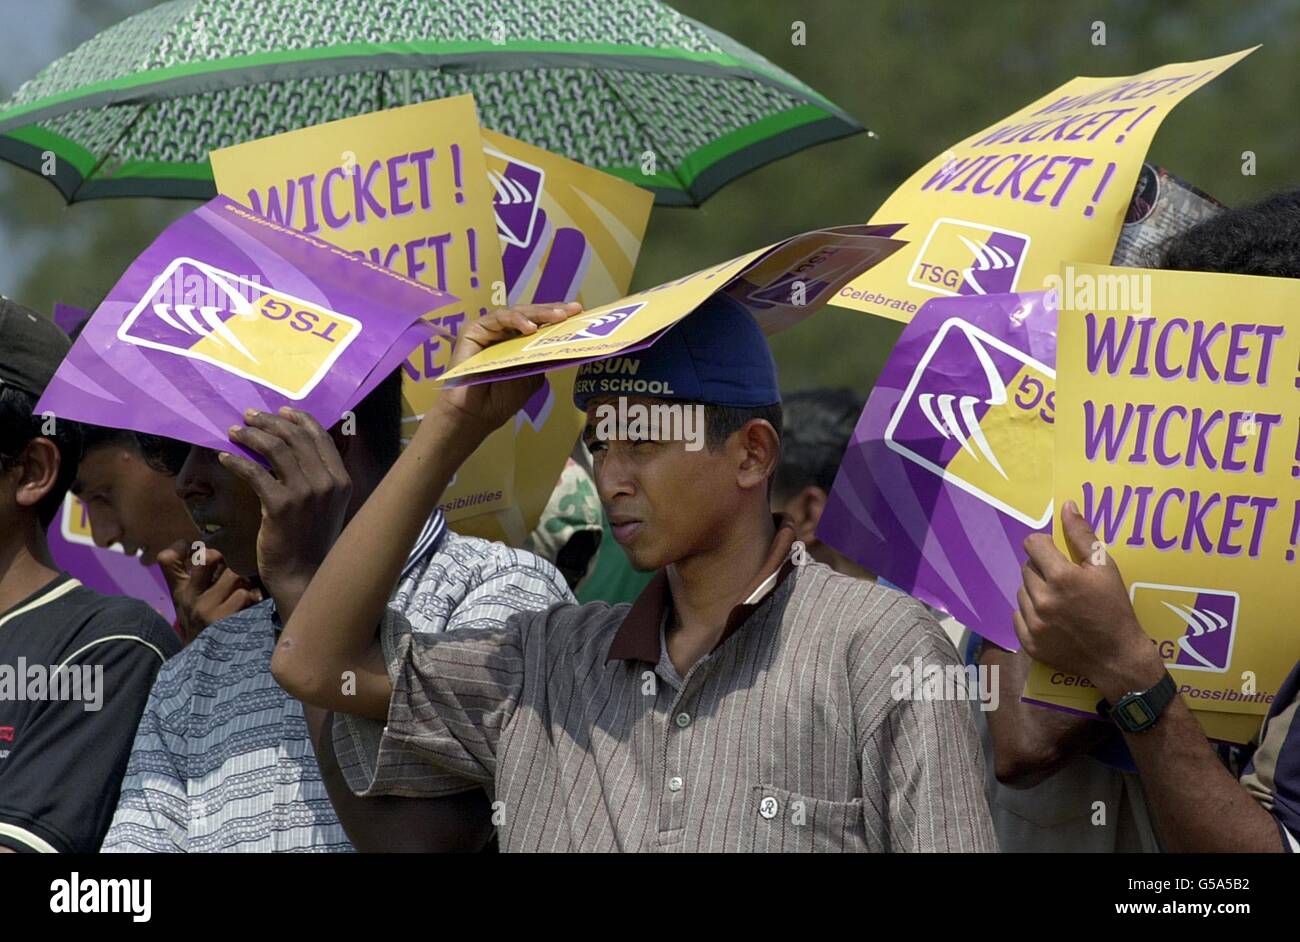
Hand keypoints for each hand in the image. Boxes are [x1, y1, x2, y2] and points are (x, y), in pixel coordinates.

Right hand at [158, 540, 261, 644]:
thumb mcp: (192, 599)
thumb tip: (209, 548)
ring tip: (245, 589)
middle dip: (224, 558)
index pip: (166, 558)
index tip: (193, 546)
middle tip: (228, 567)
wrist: (204, 658)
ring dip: (244, 580)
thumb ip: (196, 575)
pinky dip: (252, 597)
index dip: (181, 546)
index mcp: (179, 589)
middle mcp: (188, 597)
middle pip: (207, 558)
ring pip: (234, 575)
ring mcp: (204, 609)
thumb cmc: (203, 621)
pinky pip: (244, 595)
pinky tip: (251, 604)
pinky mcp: (221, 620)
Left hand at [219, 407, 351, 618]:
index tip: (279, 411)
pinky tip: (225, 457)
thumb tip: (293, 449)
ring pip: (276, 449)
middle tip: (248, 416)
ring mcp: (306, 493)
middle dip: (269, 421)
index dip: (298, 419)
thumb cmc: (310, 540)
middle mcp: (327, 482)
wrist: (303, 575)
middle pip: (296, 437)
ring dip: (251, 435)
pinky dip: (237, 460)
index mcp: (341, 479)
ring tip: (234, 431)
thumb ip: (318, 478)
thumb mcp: (326, 505)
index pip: (320, 436)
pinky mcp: (280, 506)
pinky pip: (255, 472)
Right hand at [435, 302, 581, 434]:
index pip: (540, 324)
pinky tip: (530, 328)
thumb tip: (564, 342)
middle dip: (553, 311)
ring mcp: (489, 329)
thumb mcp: (532, 376)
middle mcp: (504, 332)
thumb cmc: (502, 399)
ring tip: (557, 318)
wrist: (476, 414)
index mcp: (519, 341)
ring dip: (539, 314)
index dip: (558, 317)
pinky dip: (515, 321)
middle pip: (531, 315)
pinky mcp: (474, 329)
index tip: (578, 313)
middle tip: (572, 310)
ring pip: (517, 313)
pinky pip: (498, 319)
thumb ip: (543, 358)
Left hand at [1014, 500, 1164, 700]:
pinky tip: (1051, 618)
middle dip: (1042, 569)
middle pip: (1027, 567)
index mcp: (1062, 577)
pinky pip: (1018, 616)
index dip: (1045, 545)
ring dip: (1036, 591)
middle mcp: (1043, 599)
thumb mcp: (1105, 568)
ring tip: (1059, 600)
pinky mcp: (1029, 643)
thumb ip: (1082, 535)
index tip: (1057, 553)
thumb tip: (1067, 506)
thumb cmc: (1115, 608)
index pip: (1033, 544)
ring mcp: (1034, 623)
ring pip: (1021, 591)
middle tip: (1064, 580)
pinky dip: (1030, 614)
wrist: (1117, 657)